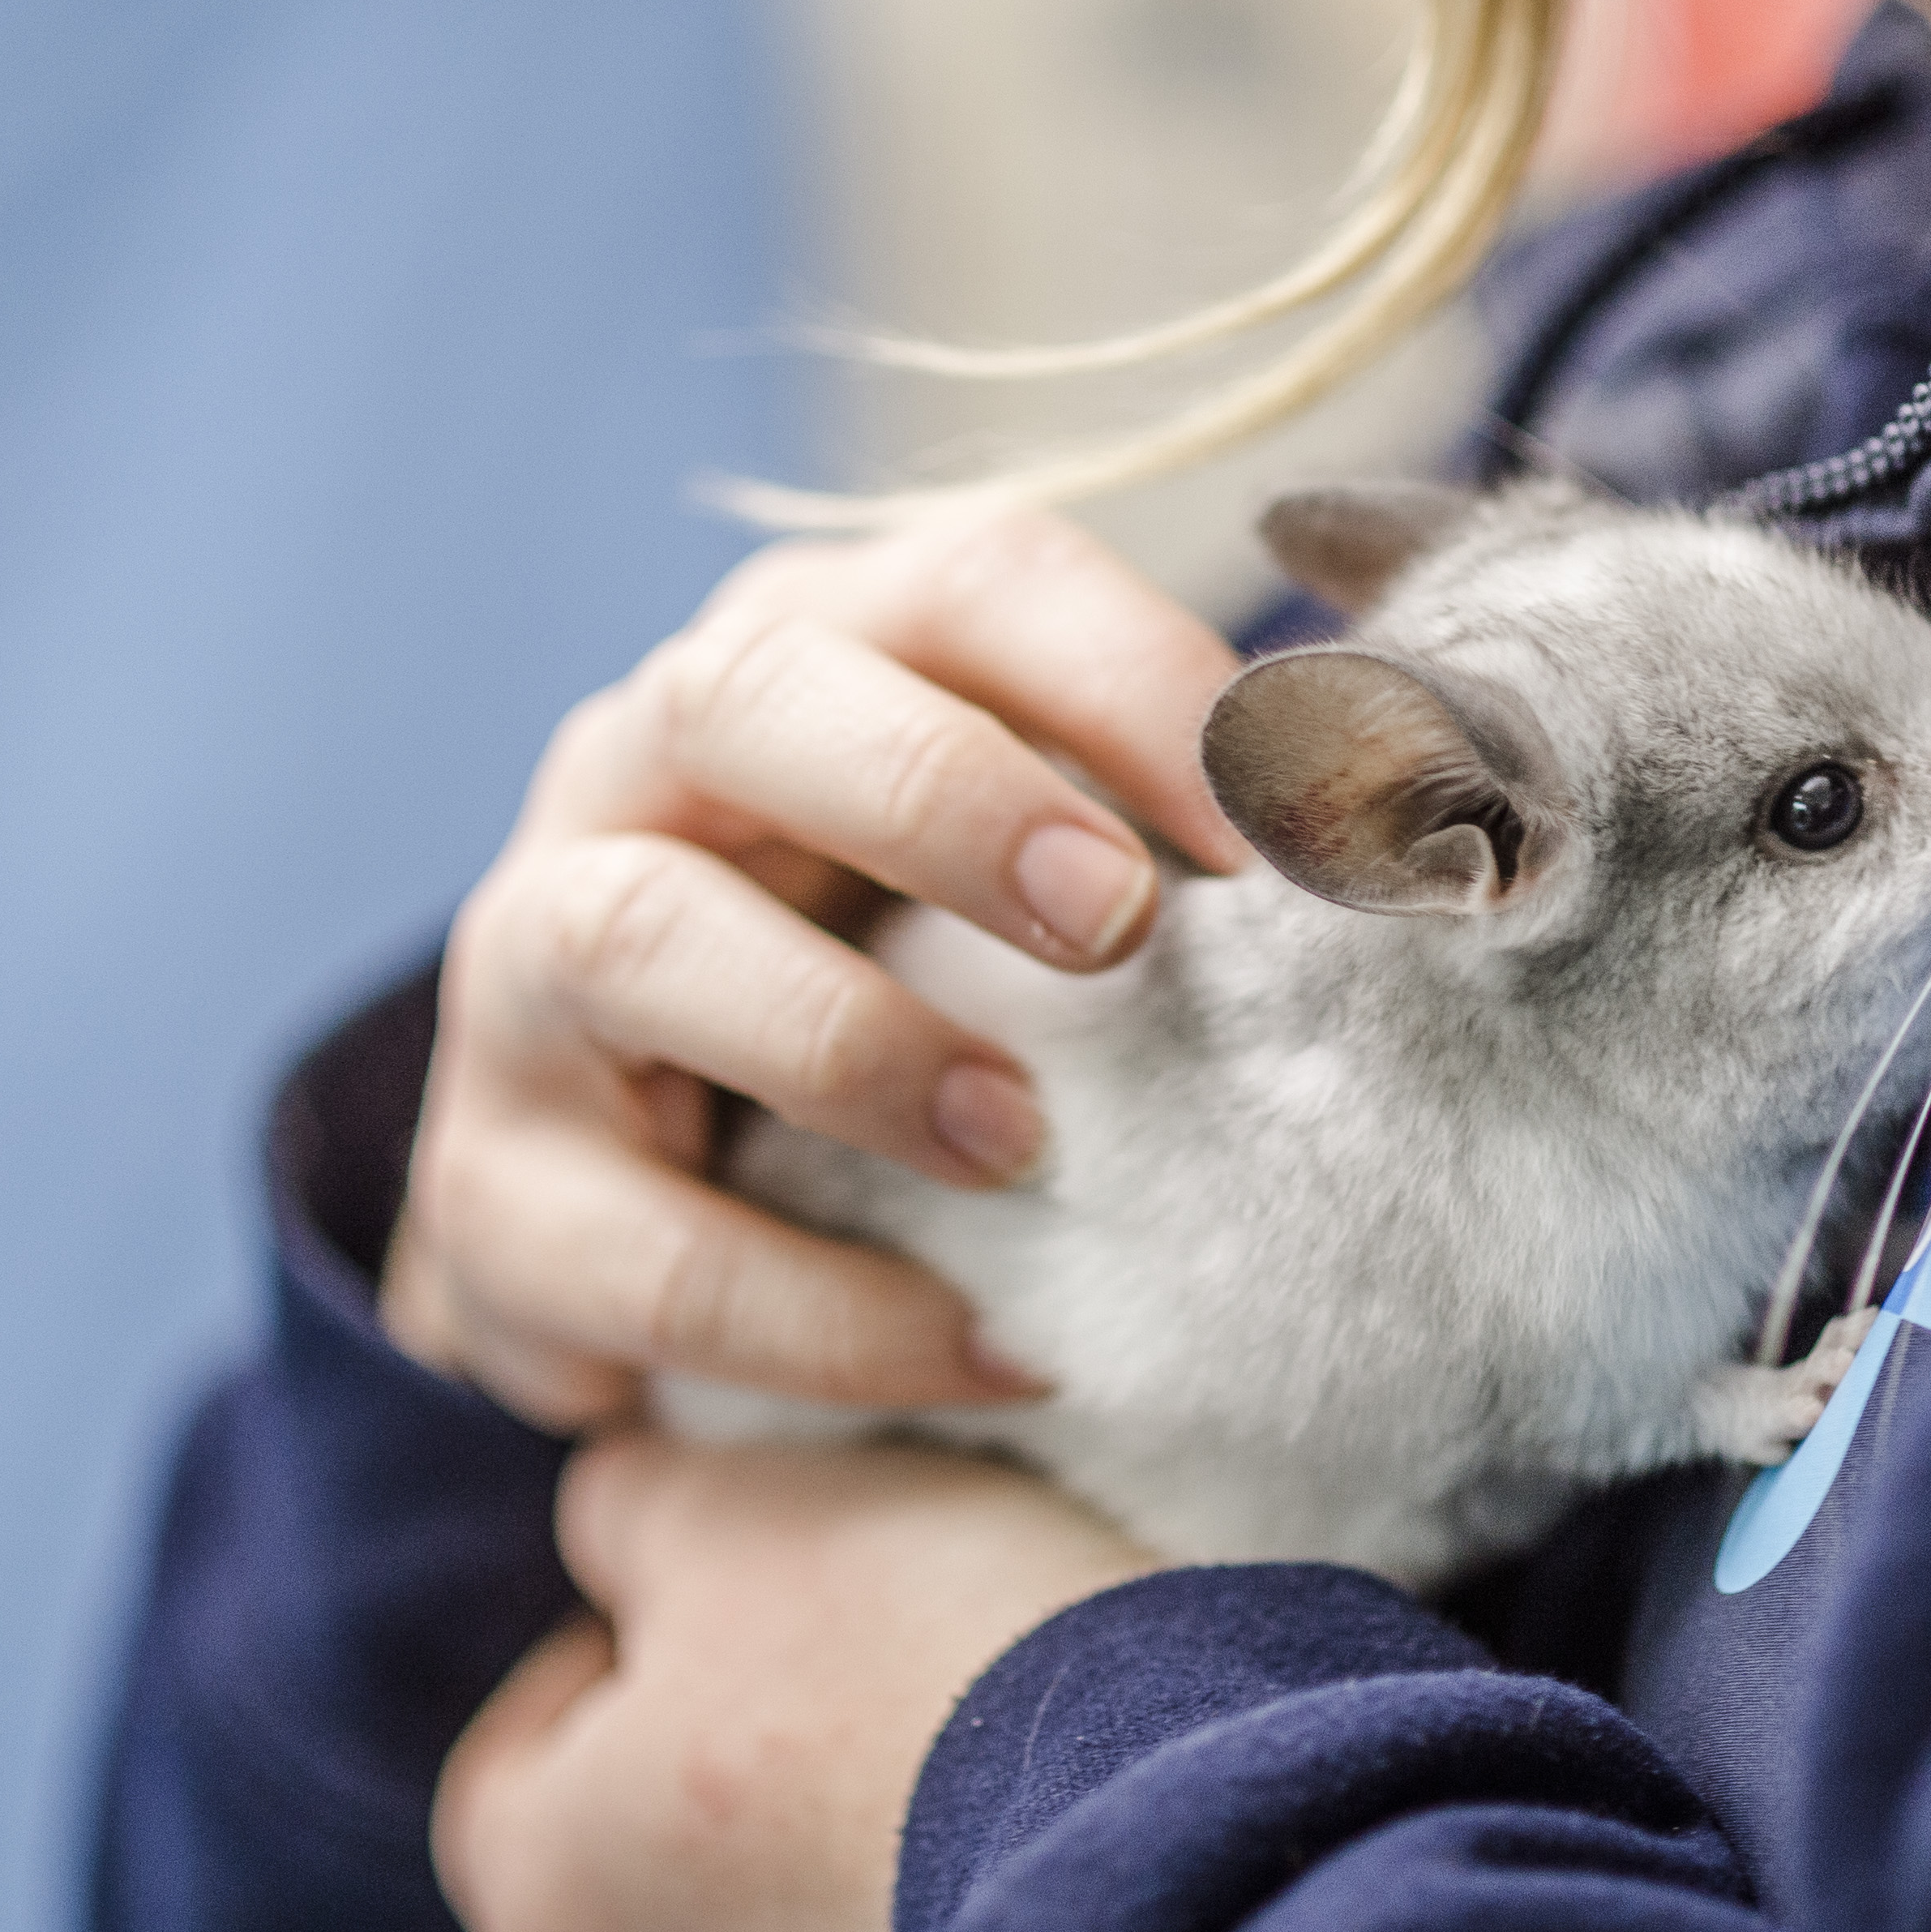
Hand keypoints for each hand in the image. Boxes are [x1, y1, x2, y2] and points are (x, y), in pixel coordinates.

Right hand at [380, 510, 1251, 1427]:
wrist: (641, 1196)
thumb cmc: (902, 992)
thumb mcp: (1030, 883)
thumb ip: (1184, 834)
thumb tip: (1437, 823)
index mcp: (811, 658)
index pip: (963, 579)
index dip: (1126, 669)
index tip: (1286, 812)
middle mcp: (641, 774)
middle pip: (749, 695)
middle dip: (947, 796)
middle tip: (1122, 928)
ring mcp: (532, 975)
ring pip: (634, 936)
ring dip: (845, 1038)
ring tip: (1020, 1141)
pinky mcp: (493, 1192)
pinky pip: (639, 1245)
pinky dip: (822, 1311)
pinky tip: (991, 1351)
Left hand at [432, 1430, 1159, 1931]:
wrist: (1166, 1847)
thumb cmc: (917, 1662)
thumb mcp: (743, 1506)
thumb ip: (628, 1503)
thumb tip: (614, 1523)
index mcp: (535, 1900)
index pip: (514, 1755)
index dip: (617, 1637)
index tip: (735, 1578)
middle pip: (637, 1859)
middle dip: (725, 1749)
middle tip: (846, 1644)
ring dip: (829, 1846)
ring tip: (948, 1739)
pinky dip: (918, 1920)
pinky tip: (1004, 1834)